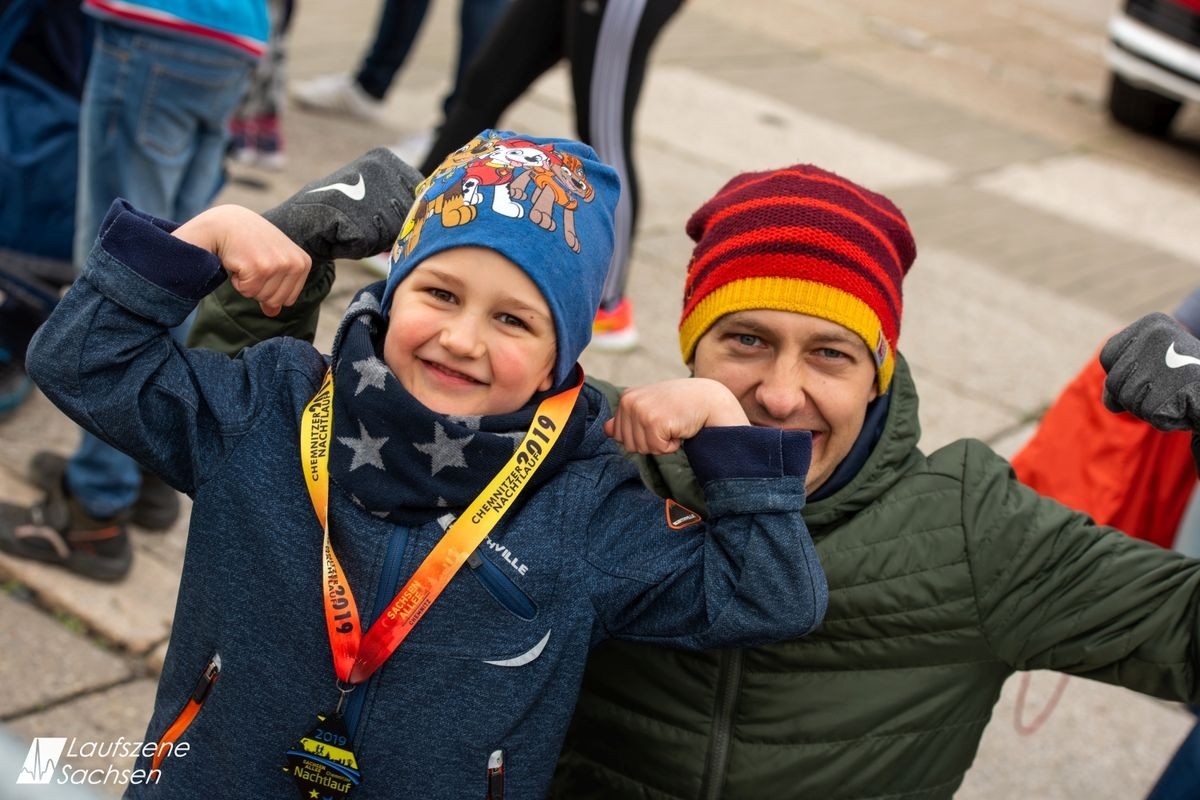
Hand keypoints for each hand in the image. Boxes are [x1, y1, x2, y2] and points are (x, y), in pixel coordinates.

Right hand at [173, 205, 311, 316]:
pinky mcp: (259, 268)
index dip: (270, 288)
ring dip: (247, 284)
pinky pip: (247, 292)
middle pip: (275, 301)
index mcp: (303, 263)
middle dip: (258, 288)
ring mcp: (277, 265)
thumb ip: (277, 288)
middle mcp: (294, 263)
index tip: (263, 266)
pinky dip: (237, 281)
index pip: (288, 299)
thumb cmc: (250, 243)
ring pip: (261, 297)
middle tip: (252, 263)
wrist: (225, 223)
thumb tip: (273, 314)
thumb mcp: (270, 262)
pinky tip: (237, 261)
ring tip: (246, 261)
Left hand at [604, 378, 748, 453]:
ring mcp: (641, 410)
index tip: (659, 420)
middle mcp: (629, 401)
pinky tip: (680, 427)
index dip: (642, 436)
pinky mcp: (654, 421)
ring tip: (674, 423)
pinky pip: (658, 449)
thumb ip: (627, 418)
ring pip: (643, 449)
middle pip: (630, 445)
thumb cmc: (681, 405)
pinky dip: (672, 445)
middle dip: (652, 441)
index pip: (620, 436)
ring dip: (662, 443)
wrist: (709, 399)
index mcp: (626, 397)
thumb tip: (606, 430)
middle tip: (668, 422)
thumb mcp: (651, 407)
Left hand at [1100, 311, 1199, 430]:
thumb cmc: (1192, 380)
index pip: (1108, 356)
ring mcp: (1162, 360)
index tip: (1153, 373)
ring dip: (1150, 408)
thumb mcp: (1155, 370)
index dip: (1124, 374)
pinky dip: (1165, 419)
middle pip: (1114, 381)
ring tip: (1178, 396)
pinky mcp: (1171, 387)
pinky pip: (1149, 414)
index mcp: (1150, 324)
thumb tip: (1110, 403)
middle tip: (1169, 387)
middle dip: (1136, 395)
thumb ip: (1125, 379)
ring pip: (1129, 400)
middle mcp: (1154, 336)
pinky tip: (1186, 406)